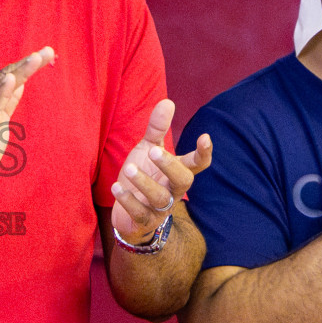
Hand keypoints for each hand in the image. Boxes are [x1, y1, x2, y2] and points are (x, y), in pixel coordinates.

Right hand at [0, 47, 55, 200]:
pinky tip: (11, 79)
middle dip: (28, 63)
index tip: (47, 53)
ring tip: (35, 58)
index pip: (9, 74)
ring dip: (20, 71)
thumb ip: (8, 101)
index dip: (27, 64)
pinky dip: (2, 92)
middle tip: (48, 51)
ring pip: (2, 85)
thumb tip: (20, 83)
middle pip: (8, 74)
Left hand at [109, 99, 211, 243]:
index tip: (205, 137)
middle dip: (170, 166)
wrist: (129, 215)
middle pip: (183, 181)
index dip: (204, 153)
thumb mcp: (147, 150)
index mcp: (177, 172)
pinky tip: (117, 187)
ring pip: (159, 198)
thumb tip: (167, 101)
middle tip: (153, 151)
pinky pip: (140, 213)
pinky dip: (128, 200)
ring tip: (129, 168)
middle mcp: (173, 190)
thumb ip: (157, 129)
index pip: (198, 164)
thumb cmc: (144, 177)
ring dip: (144, 182)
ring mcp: (159, 208)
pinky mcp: (143, 221)